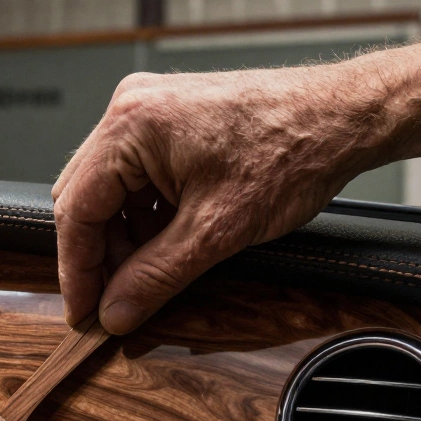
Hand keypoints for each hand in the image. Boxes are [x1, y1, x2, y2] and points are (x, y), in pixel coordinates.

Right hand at [52, 64, 394, 333]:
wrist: (344, 116)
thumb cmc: (293, 151)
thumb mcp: (217, 231)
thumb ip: (156, 276)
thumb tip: (116, 312)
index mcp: (130, 126)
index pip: (76, 209)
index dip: (77, 269)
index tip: (84, 311)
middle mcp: (131, 109)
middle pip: (85, 197)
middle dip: (100, 254)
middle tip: (115, 302)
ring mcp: (150, 110)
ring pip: (111, 190)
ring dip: (126, 236)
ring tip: (151, 274)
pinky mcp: (171, 119)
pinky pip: (137, 175)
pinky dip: (146, 214)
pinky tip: (168, 243)